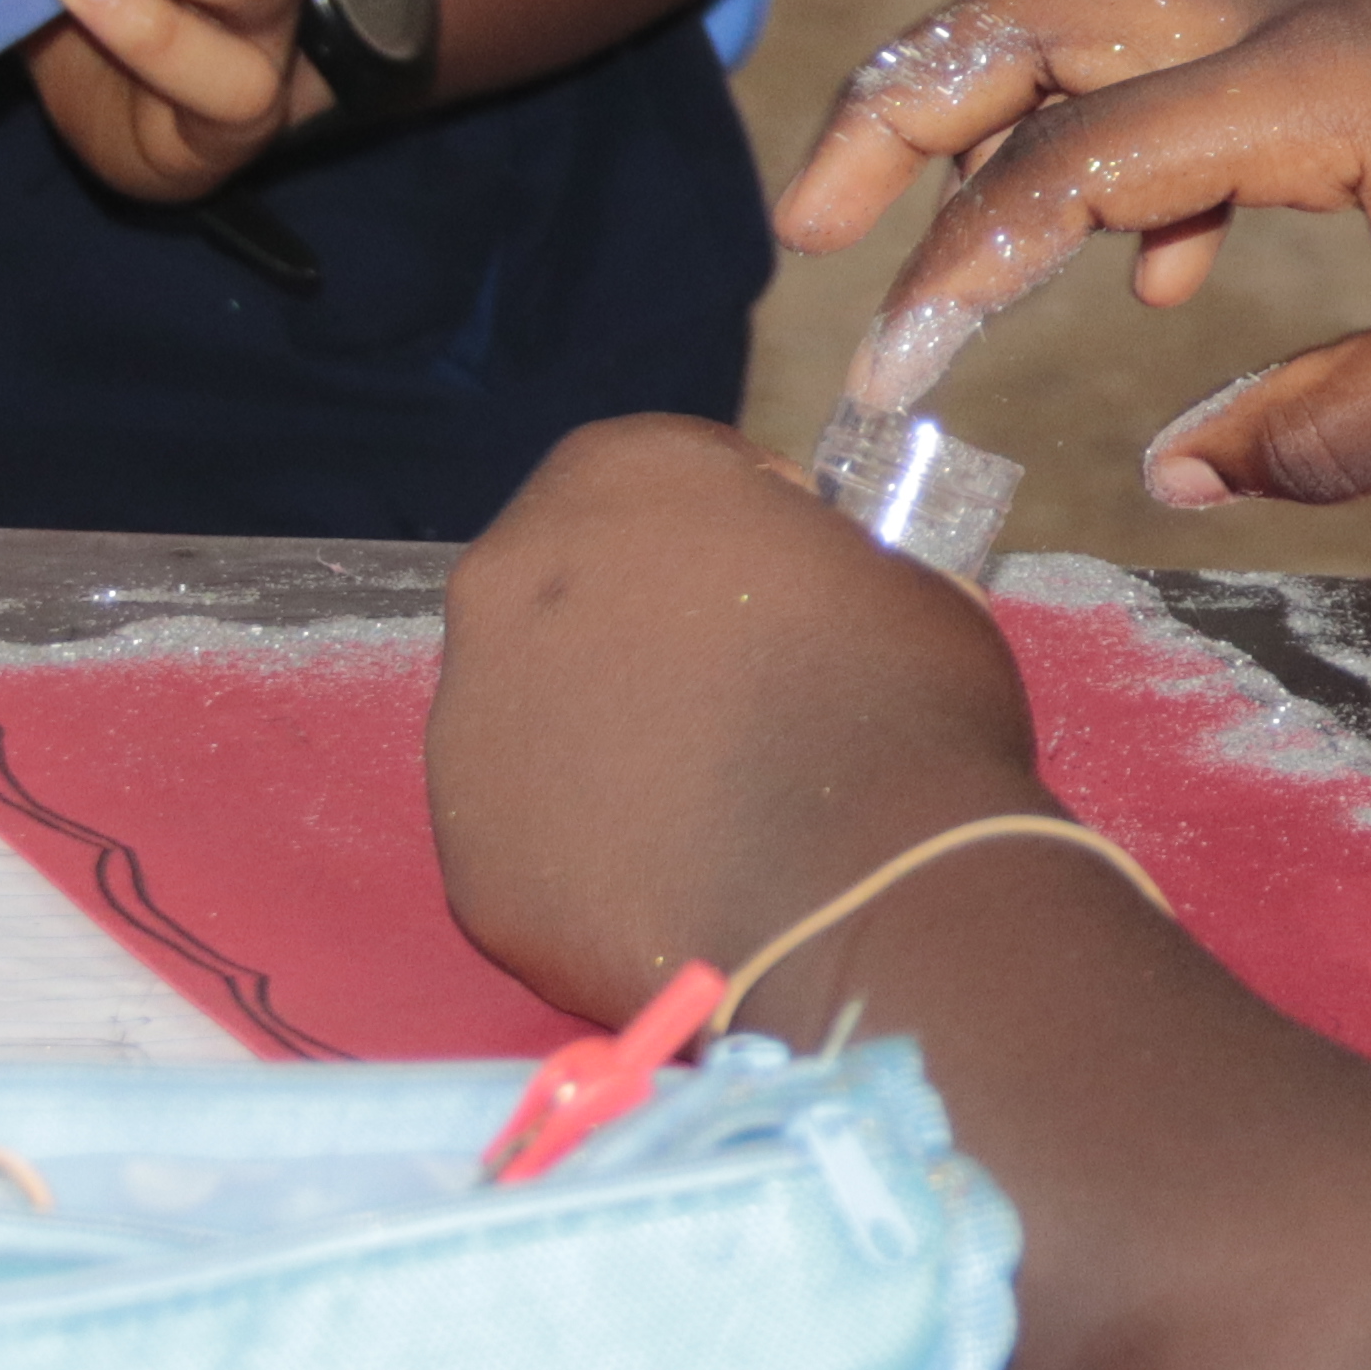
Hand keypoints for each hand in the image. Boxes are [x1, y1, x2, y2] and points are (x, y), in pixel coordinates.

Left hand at [426, 417, 1046, 1021]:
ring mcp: (466, 726)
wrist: (864, 895)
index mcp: (616, 478)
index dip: (738, 528)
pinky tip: (676, 883)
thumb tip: (806, 604)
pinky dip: (592, 852)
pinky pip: (534, 835)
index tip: (793, 591)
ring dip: (605, 741)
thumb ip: (815, 569)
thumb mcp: (897, 580)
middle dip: (642, 632)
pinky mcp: (470, 859)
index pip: (665, 474)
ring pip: (535, 715)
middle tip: (740, 704)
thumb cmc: (904, 703)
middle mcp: (504, 582)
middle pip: (572, 589)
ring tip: (711, 813)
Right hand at [779, 0, 1370, 512]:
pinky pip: (1198, 35)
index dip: (953, 269)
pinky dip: (1131, 126)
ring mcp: (1341, 9)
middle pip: (1036, 10)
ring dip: (999, 83)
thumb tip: (1175, 470)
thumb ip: (1330, 431)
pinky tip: (1169, 275)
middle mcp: (1302, 13)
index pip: (1069, 165)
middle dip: (904, 107)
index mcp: (1312, 85)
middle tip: (809, 227)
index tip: (880, 374)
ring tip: (930, 216)